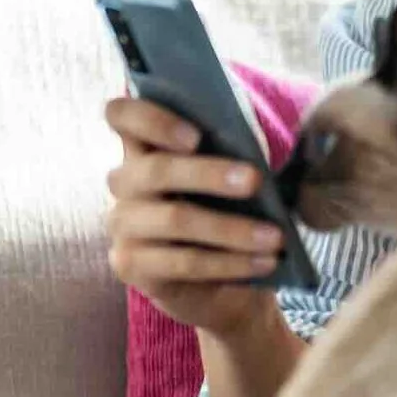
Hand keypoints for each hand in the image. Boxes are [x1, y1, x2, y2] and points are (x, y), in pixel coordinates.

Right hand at [101, 96, 284, 338]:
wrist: (217, 282)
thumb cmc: (225, 211)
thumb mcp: (227, 177)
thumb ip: (229, 154)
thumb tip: (256, 153)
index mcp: (144, 147)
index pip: (121, 115)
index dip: (151, 119)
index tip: (195, 136)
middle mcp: (124, 182)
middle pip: (156, 169)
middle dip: (209, 173)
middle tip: (256, 181)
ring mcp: (122, 225)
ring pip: (175, 219)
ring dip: (232, 228)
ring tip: (275, 237)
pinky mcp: (131, 265)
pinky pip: (183, 262)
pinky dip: (229, 264)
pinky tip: (263, 263)